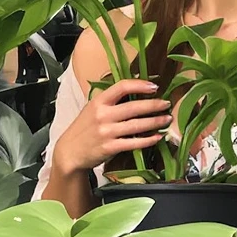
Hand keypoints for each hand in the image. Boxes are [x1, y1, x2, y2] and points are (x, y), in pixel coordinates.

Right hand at [51, 77, 173, 175]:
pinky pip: (134, 143)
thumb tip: (136, 89)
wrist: (70, 151)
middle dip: (154, 105)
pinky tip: (157, 137)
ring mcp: (107, 132)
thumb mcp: (92, 108)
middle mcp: (103, 115)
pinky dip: (149, 140)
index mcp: (99, 101)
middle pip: (134, 107)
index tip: (154, 87)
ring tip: (166, 120)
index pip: (122, 87)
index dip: (140, 85)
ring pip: (137, 125)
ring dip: (156, 122)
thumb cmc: (84, 128)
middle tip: (166, 104)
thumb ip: (111, 101)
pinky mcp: (110, 148)